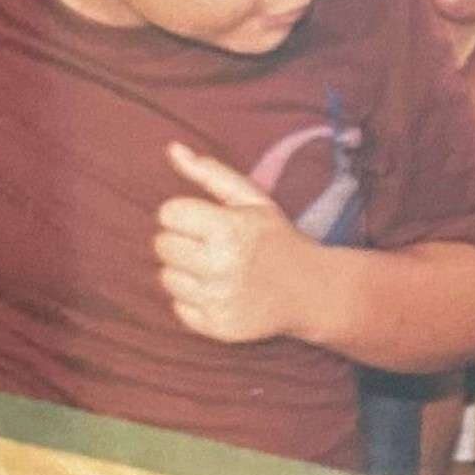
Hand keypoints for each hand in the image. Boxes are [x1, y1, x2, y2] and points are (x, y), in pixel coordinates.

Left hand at [153, 142, 323, 345]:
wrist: (313, 290)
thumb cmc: (277, 239)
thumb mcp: (253, 200)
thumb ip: (210, 173)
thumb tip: (172, 148)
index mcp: (229, 228)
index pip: (168, 213)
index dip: (186, 215)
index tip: (209, 222)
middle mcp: (220, 265)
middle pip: (161, 245)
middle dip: (183, 242)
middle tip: (213, 247)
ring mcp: (217, 298)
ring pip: (166, 277)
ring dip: (186, 272)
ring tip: (217, 270)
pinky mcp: (215, 325)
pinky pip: (178, 307)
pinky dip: (194, 300)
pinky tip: (220, 292)